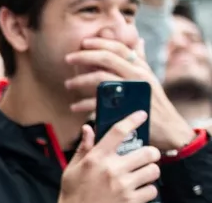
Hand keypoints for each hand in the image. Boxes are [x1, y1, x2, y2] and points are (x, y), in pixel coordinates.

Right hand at [41, 112, 160, 202]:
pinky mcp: (130, 202)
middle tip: (145, 160)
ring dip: (150, 173)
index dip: (133, 120)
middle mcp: (110, 169)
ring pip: (153, 170)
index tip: (141, 114)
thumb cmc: (71, 198)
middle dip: (150, 155)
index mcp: (95, 159)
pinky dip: (147, 192)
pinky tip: (136, 194)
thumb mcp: (71, 171)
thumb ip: (83, 149)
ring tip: (141, 178)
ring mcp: (122, 186)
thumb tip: (88, 129)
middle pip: (147, 151)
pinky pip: (151, 190)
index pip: (118, 132)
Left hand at [65, 36, 195, 152]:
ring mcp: (131, 90)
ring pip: (101, 78)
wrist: (168, 127)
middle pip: (107, 58)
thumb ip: (140, 60)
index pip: (119, 47)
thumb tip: (138, 40)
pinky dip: (84, 104)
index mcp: (140, 67)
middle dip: (85, 56)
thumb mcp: (148, 77)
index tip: (83, 42)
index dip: (101, 42)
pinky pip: (100, 103)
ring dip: (80, 80)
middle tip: (68, 58)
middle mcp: (137, 75)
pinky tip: (74, 107)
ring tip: (68, 84)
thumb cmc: (154, 101)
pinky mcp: (125, 107)